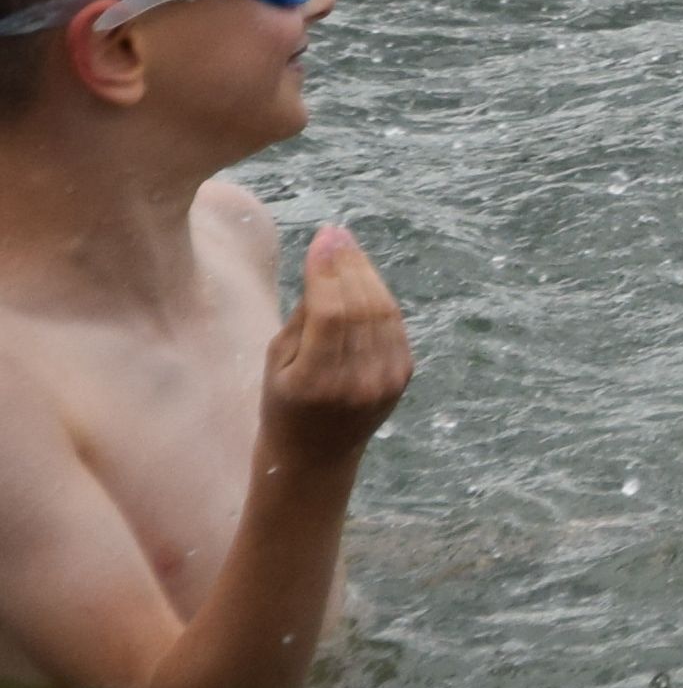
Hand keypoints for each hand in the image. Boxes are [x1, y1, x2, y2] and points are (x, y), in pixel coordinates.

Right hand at [262, 222, 408, 458]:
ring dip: (365, 272)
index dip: (328, 270)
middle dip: (348, 263)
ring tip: (348, 246)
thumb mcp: (275, 364)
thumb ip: (302, 319)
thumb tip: (326, 265)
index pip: (330, 313)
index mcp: (316, 381)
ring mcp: (386, 379)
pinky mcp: (402, 374)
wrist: (317, 455)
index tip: (322, 237)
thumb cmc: (283, 406)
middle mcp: (357, 380)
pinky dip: (379, 295)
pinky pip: (393, 324)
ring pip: (382, 311)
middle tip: (336, 232)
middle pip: (360, 306)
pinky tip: (364, 275)